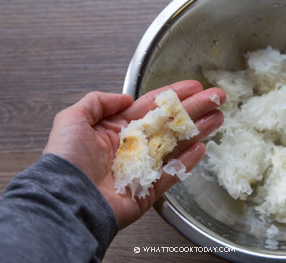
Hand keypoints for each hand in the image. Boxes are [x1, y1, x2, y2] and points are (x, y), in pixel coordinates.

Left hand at [43, 80, 224, 228]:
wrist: (67, 199)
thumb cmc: (67, 159)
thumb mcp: (73, 118)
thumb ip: (98, 101)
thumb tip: (124, 97)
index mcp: (117, 129)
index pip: (151, 107)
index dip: (173, 95)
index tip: (193, 86)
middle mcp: (132, 146)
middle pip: (170, 123)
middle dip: (194, 109)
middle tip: (217, 98)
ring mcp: (143, 168)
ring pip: (176, 145)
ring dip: (198, 130)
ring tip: (219, 117)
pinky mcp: (149, 190)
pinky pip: (173, 174)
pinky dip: (188, 162)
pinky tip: (202, 148)